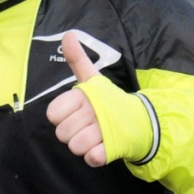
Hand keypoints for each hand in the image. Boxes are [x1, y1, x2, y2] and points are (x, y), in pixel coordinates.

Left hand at [46, 32, 107, 166]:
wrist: (141, 120)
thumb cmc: (110, 101)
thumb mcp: (92, 79)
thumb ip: (77, 59)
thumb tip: (68, 35)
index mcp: (84, 95)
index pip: (52, 114)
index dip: (62, 116)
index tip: (77, 111)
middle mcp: (93, 111)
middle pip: (61, 134)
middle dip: (72, 133)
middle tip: (88, 125)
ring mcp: (104, 130)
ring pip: (74, 147)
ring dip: (84, 146)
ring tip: (96, 136)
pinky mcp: (113, 148)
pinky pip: (92, 158)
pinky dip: (95, 157)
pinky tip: (103, 147)